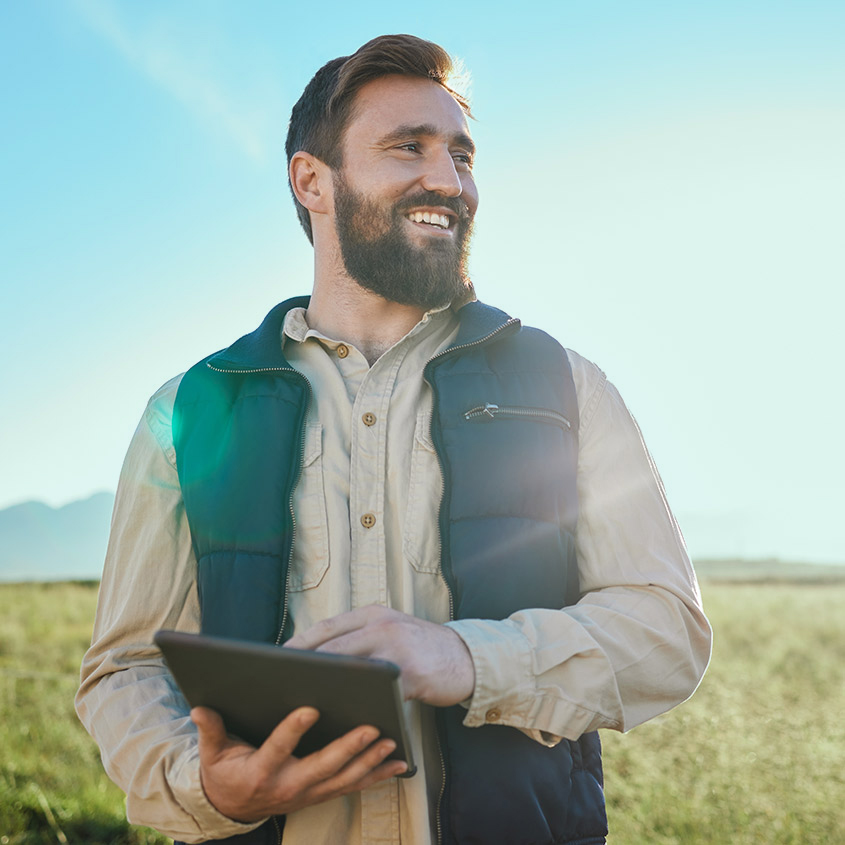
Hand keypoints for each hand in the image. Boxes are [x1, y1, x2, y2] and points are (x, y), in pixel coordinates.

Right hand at [192, 705, 406, 822]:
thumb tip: (199, 707)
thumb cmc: (224, 773)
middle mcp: (288, 786)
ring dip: (370, 762)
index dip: (293, 730)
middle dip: (349, 748)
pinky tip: (399, 764)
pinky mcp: (321, 794)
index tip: (310, 708)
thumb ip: (211, 730)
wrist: (232, 808)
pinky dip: (377, 776)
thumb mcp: (212, 754)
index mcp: (260, 772)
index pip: (278, 748)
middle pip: (322, 767)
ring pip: (344, 779)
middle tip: (371, 727)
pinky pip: (352, 786)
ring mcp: (308, 793)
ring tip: (391, 742)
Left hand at [285, 606, 474, 706]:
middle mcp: (383, 626)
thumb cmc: (421, 649)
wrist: (467, 658)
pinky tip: (345, 719)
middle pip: (334, 646)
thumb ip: (361, 638)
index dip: (300, 643)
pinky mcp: (412, 674)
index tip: (277, 659)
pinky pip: (379, 694)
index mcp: (374, 614)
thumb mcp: (391, 631)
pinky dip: (361, 706)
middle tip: (280, 684)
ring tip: (305, 702)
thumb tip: (319, 659)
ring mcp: (398, 649)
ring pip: (352, 669)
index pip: (328, 626)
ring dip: (328, 686)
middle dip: (306, 666)